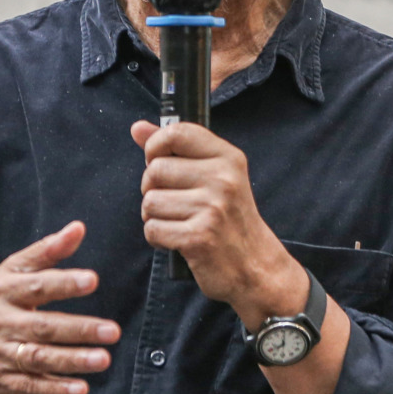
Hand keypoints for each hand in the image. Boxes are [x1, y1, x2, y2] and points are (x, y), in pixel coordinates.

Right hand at [0, 221, 119, 393]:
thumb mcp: (8, 273)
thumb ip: (46, 251)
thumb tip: (78, 228)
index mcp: (3, 291)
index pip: (36, 285)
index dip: (64, 282)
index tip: (92, 280)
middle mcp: (2, 322)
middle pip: (43, 326)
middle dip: (79, 329)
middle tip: (111, 330)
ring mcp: (1, 354)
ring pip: (40, 358)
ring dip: (73, 360)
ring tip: (103, 358)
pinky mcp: (2, 381)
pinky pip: (31, 386)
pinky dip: (56, 389)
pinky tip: (81, 388)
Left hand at [131, 120, 302, 326]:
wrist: (255, 266)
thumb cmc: (229, 218)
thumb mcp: (214, 175)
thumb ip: (175, 149)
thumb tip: (137, 127)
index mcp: (228, 158)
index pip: (177, 132)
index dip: (155, 145)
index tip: (157, 160)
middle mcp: (223, 179)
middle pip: (155, 169)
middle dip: (152, 188)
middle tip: (173, 202)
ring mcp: (212, 208)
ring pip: (150, 201)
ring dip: (155, 216)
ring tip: (177, 222)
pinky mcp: (198, 238)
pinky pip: (152, 229)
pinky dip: (158, 238)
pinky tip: (177, 239)